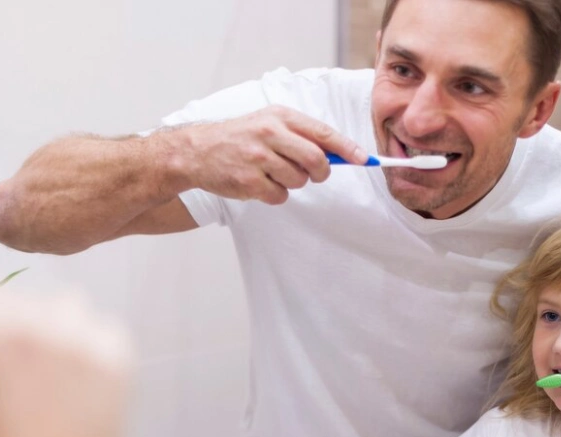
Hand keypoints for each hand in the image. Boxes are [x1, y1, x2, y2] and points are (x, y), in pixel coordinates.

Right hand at [0, 293, 133, 436]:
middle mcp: (36, 327)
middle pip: (27, 301)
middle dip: (20, 326)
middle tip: (20, 362)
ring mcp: (82, 340)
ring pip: (69, 307)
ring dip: (60, 328)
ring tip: (56, 369)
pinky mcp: (117, 358)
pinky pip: (105, 329)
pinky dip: (95, 345)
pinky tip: (85, 379)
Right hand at [179, 105, 366, 204]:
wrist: (197, 151)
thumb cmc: (240, 138)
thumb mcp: (269, 123)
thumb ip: (301, 135)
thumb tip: (339, 154)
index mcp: (279, 116)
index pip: (322, 132)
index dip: (346, 148)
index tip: (363, 159)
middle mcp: (269, 134)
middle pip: (316, 160)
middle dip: (320, 172)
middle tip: (314, 174)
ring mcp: (257, 158)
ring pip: (298, 180)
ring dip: (292, 182)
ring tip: (272, 173)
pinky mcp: (248, 181)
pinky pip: (279, 196)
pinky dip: (275, 194)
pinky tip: (259, 183)